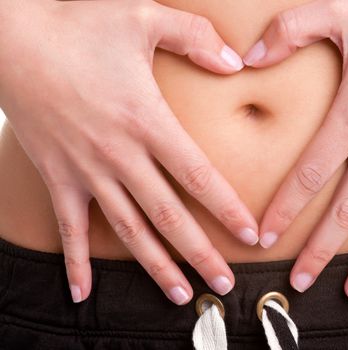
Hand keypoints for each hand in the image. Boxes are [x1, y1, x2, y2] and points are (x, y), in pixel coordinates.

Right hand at [0, 0, 257, 303]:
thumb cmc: (78, 25)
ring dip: (156, 267)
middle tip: (226, 285)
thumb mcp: (144, 17)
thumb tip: (236, 64)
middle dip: (201, 254)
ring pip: (127, 231)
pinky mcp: (56, 175)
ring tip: (181, 296)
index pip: (198, 176)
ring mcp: (86, 170)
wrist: (12, 37)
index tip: (250, 237)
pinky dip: (76, 261)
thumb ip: (195, 37)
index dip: (227, 210)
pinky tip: (83, 292)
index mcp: (147, 120)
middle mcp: (120, 155)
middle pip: (169, 216)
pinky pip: (68, 227)